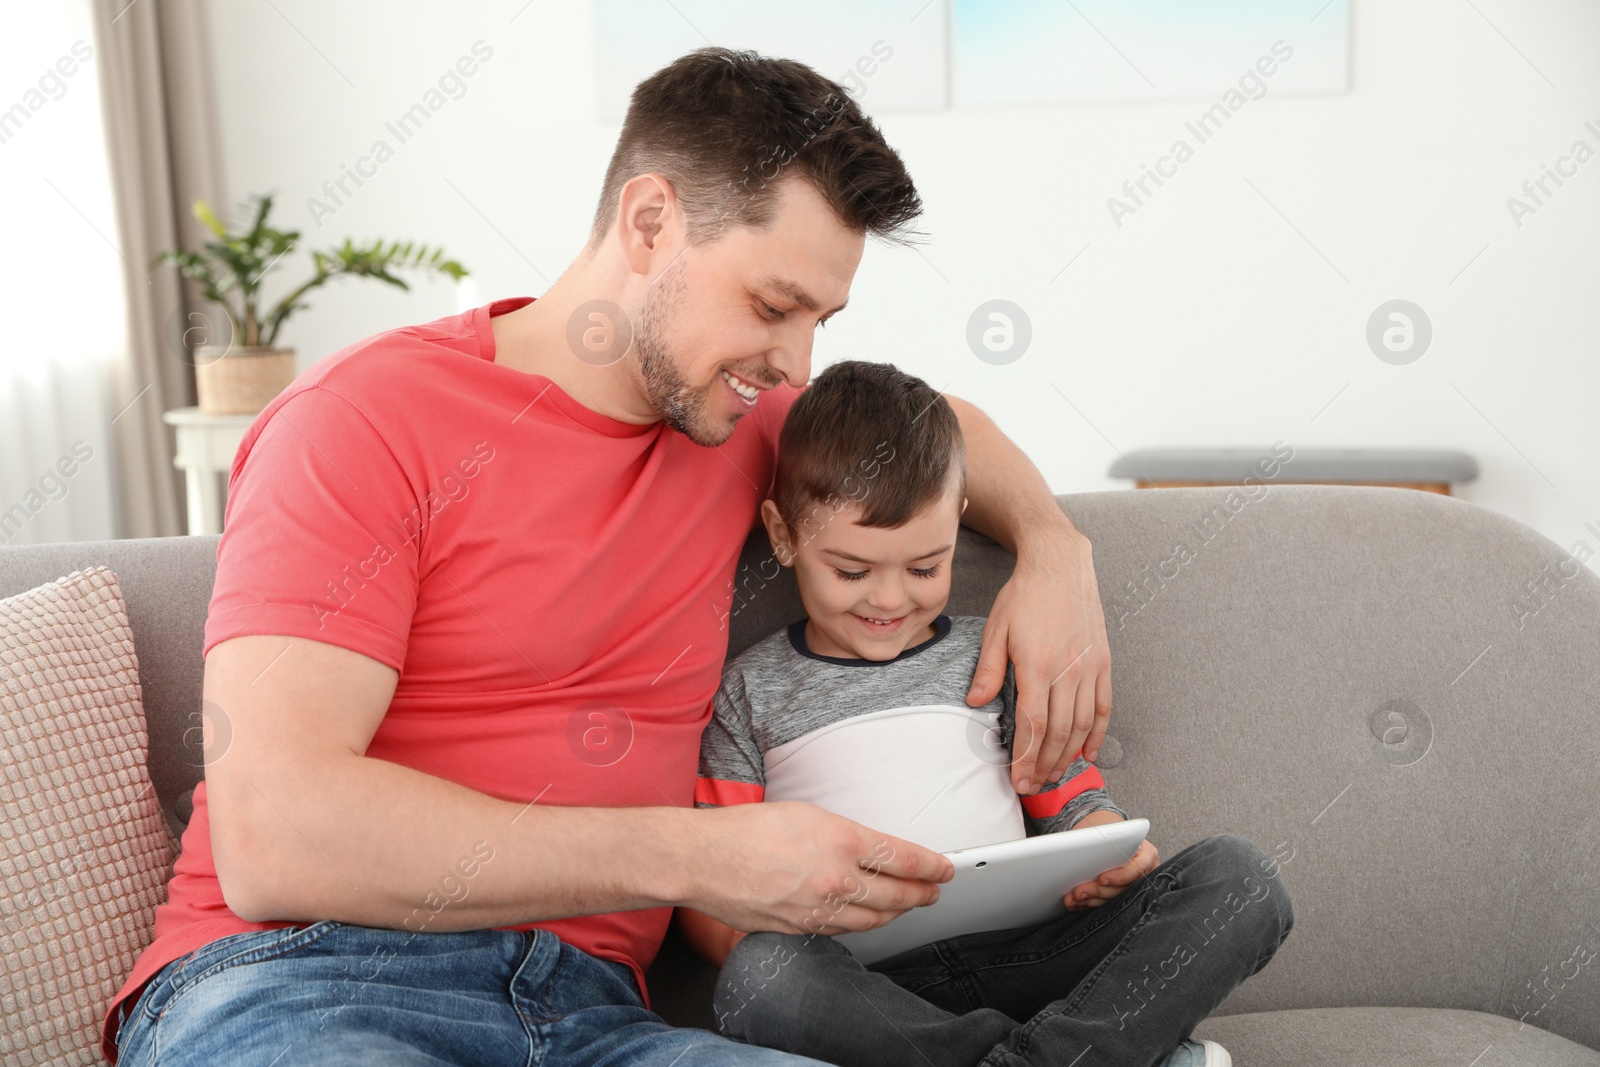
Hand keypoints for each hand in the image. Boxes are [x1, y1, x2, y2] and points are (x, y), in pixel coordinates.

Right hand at [685, 801, 953, 936]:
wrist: (704, 859)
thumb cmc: (746, 830)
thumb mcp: (807, 814)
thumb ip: (845, 835)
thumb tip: (873, 850)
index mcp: (841, 841)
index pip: (903, 859)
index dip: (931, 867)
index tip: (944, 869)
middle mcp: (835, 879)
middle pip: (897, 894)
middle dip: (922, 893)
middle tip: (934, 890)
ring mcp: (818, 909)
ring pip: (873, 918)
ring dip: (896, 912)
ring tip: (908, 905)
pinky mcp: (800, 928)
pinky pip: (842, 931)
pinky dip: (862, 924)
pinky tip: (867, 917)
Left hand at [966, 525, 1111, 793]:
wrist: (1061, 564)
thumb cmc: (1025, 595)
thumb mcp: (996, 629)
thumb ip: (989, 669)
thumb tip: (975, 702)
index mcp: (1038, 665)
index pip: (1033, 725)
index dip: (1026, 758)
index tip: (1018, 779)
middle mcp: (1068, 671)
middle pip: (1059, 733)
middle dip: (1045, 766)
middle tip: (1034, 787)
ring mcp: (1090, 668)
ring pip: (1083, 725)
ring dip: (1069, 756)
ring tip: (1054, 776)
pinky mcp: (1103, 663)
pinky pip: (1104, 707)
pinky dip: (1097, 734)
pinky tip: (1088, 754)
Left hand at [1065, 839, 1158, 910]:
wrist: (1112, 840)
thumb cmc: (1112, 834)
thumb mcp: (1112, 832)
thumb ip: (1106, 840)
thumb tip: (1085, 846)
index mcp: (1146, 853)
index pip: (1137, 868)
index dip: (1120, 876)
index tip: (1102, 879)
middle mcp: (1144, 872)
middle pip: (1122, 888)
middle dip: (1097, 891)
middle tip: (1078, 892)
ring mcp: (1135, 885)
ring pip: (1113, 898)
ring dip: (1090, 900)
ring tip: (1072, 899)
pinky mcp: (1123, 895)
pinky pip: (1107, 903)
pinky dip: (1090, 903)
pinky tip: (1077, 903)